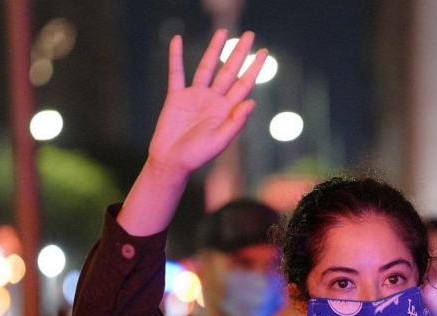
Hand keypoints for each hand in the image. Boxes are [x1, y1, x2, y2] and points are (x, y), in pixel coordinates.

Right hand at [147, 29, 267, 178]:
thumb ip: (236, 122)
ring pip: (206, 67)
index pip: (244, 84)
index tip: (264, 52)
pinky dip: (175, 56)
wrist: (172, 162)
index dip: (254, 68)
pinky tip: (176, 40)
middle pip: (229, 71)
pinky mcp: (176, 97)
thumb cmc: (198, 156)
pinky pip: (176, 73)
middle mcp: (214, 100)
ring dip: (214, 49)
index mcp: (227, 110)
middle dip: (239, 53)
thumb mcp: (221, 140)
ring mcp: (195, 96)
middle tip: (250, 35)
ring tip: (222, 32)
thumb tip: (252, 101)